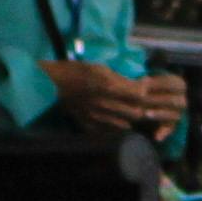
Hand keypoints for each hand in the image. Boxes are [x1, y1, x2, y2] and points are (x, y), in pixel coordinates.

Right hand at [38, 61, 163, 134]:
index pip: (139, 96)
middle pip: (135, 114)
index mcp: (110, 87)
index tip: (147, 94)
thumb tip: (140, 87)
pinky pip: (108, 131)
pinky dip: (115, 128)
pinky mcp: (89, 125)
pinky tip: (114, 122)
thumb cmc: (79, 71)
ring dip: (129, 120)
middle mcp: (106, 104)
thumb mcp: (101, 69)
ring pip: (124, 125)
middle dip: (141, 110)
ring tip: (129, 114)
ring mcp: (97, 117)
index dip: (146, 96)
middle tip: (141, 106)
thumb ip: (121, 80)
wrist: (55, 83)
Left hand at [129, 67, 188, 136]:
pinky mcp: (173, 124)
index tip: (142, 82)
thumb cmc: (151, 87)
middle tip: (141, 98)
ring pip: (172, 115)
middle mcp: (182, 100)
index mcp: (180, 85)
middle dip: (156, 98)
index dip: (156, 83)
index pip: (170, 83)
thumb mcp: (153, 81)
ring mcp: (179, 113)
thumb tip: (141, 84)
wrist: (155, 99)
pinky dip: (163, 133)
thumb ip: (148, 82)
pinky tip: (157, 137)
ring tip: (146, 114)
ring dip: (159, 114)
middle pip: (172, 100)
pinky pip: (170, 129)